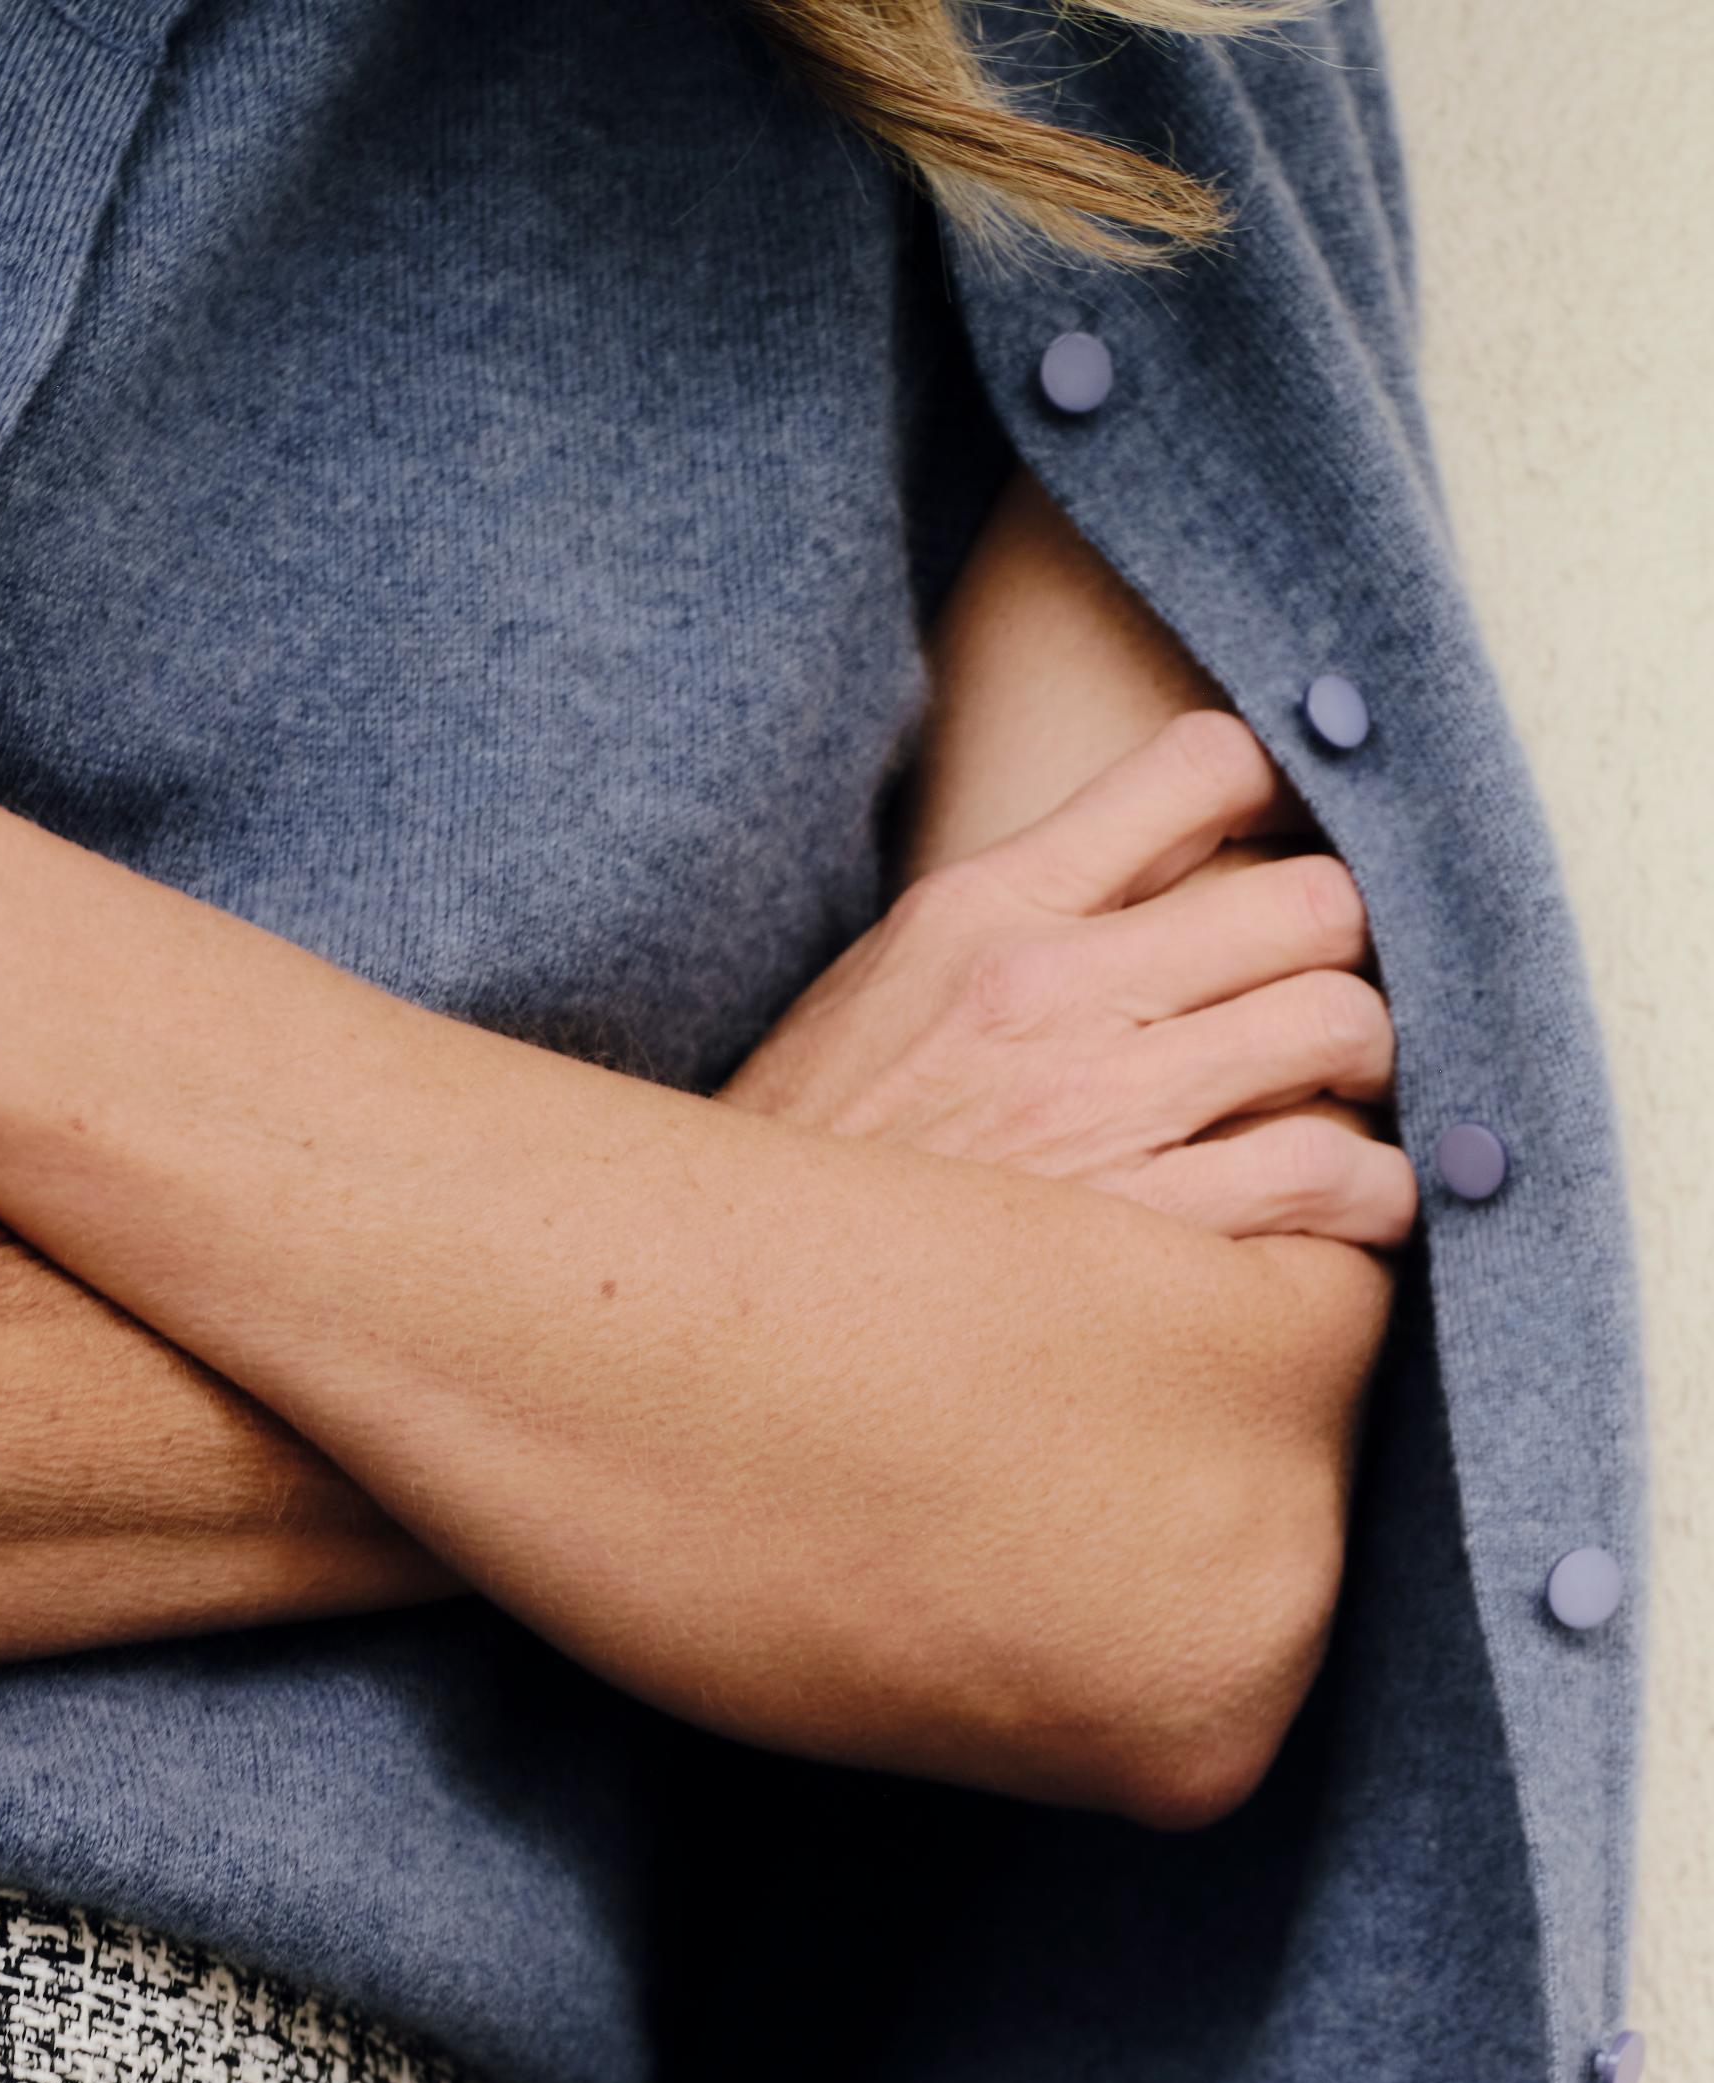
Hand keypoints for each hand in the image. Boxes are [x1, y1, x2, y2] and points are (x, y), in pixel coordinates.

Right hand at [724, 711, 1415, 1250]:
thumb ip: (1012, 924)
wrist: (718, 1311)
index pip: (1202, 766)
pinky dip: (1369, 1194)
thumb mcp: (879, 993)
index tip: (1281, 856)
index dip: (1278, 801)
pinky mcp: (1138, 1232)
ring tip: (1340, 1110)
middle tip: (1323, 1007)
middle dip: (1343, 953)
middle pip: (1312, 902)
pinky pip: (1325, 1176)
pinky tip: (1346, 1214)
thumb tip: (1151, 874)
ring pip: (1340, 1027)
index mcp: (987, 911)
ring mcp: (1098, 1112)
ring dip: (1370, 1073)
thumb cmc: (808, 1167)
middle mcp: (1050, 993)